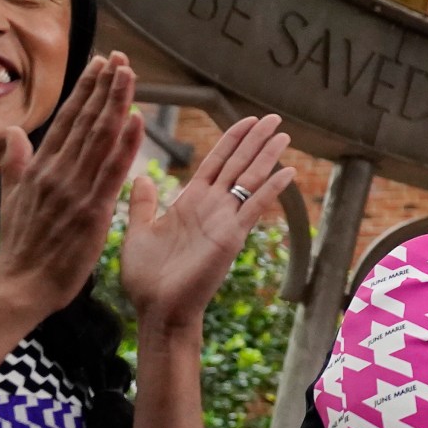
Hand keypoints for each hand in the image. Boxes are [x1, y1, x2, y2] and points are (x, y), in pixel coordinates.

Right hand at [0, 55, 142, 314]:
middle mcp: (57, 172)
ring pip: (98, 138)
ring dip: (116, 103)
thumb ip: (14, 163)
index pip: (66, 120)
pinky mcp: (91, 211)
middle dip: (103, 87)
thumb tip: (11, 131)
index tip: (100, 64)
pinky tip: (138, 120)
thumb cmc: (19, 247)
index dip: (84, 90)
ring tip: (129, 74)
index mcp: (40, 169)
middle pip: (84, 121)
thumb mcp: (11, 199)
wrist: (20, 287)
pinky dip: (126, 144)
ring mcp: (74, 190)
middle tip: (120, 57)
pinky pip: (112, 171)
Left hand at [118, 113, 294, 327]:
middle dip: (256, 140)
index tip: (247, 120)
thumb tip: (140, 176)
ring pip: (250, 179)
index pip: (216, 162)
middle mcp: (212, 207)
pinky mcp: (231, 236)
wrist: (157, 309)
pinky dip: (272, 189)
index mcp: (190, 202)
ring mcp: (224, 220)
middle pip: (239, 164)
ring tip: (283, 134)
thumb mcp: (139, 231)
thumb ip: (144, 204)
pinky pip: (255, 207)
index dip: (232, 140)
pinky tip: (288, 171)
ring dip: (267, 156)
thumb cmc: (147, 278)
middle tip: (274, 118)